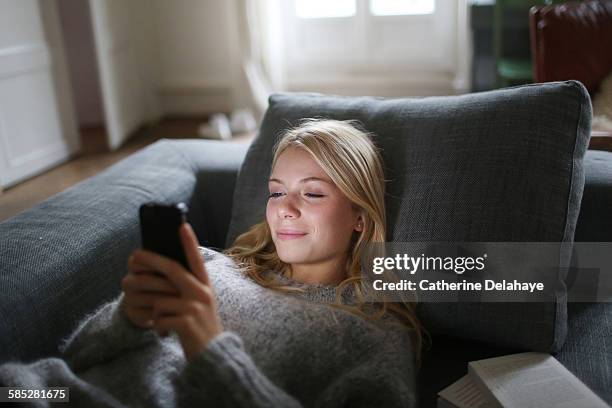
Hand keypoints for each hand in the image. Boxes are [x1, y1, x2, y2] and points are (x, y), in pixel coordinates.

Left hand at [121, 223, 223, 361]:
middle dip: (151, 261)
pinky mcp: (186, 323)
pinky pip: (159, 318)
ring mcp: (194, 307)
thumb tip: (163, 272)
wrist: (213, 354)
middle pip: (172, 270)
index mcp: (205, 286)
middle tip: (134, 255)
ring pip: (160, 299)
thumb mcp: (200, 303)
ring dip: (153, 309)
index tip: (182, 226)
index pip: (196, 260)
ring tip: (160, 318)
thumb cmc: (201, 326)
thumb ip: (187, 289)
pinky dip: (157, 325)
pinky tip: (165, 331)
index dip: (189, 243)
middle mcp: (201, 293)